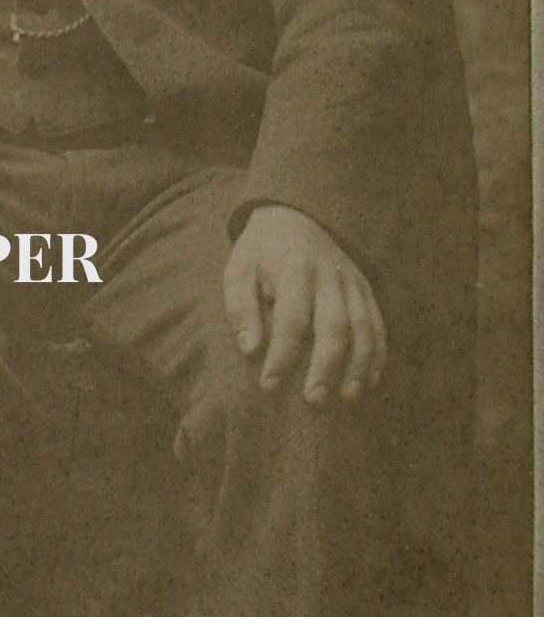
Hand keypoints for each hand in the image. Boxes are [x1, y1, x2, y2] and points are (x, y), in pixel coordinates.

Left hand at [222, 204, 386, 403]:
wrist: (294, 216)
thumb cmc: (260, 253)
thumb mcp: (238, 272)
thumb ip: (241, 309)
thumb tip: (249, 349)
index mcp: (294, 269)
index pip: (291, 319)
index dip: (281, 355)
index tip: (268, 386)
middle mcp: (330, 275)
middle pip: (334, 326)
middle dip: (326, 366)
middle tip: (313, 400)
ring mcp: (353, 282)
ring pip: (364, 327)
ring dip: (359, 365)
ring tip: (348, 397)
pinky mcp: (366, 289)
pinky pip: (378, 324)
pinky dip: (377, 354)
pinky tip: (369, 381)